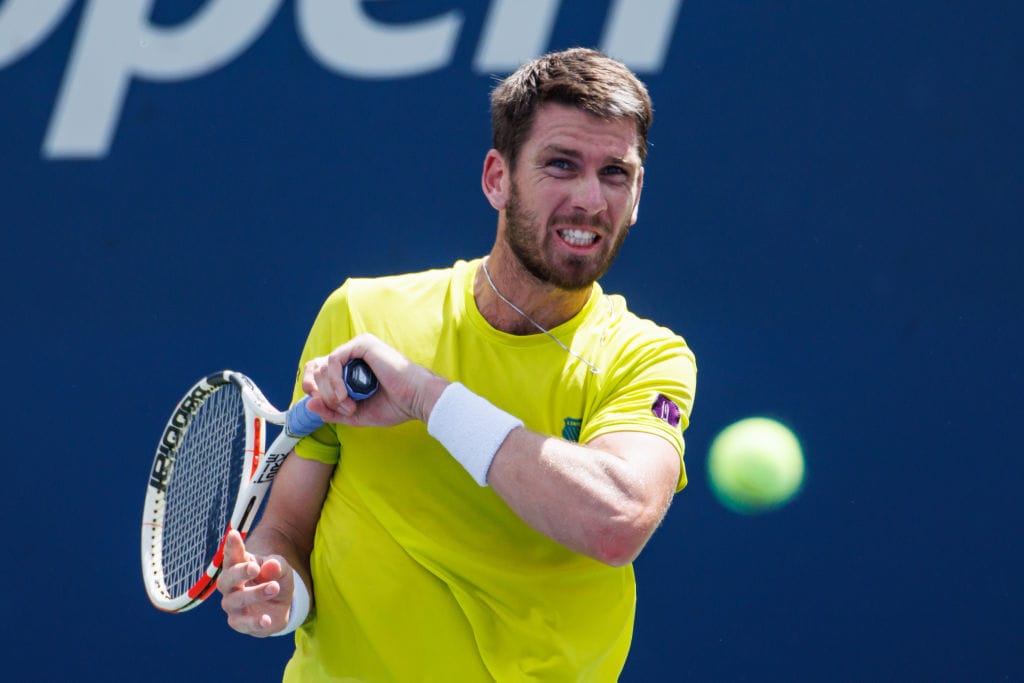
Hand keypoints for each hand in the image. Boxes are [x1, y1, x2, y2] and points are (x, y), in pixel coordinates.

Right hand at [218, 530, 294, 636]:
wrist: (279, 605)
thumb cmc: (275, 579)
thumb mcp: (282, 568)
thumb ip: (277, 565)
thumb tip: (271, 566)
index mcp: (238, 566)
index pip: (231, 556)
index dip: (231, 546)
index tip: (233, 534)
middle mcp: (230, 586)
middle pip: (226, 579)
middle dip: (239, 573)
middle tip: (254, 567)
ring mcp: (233, 605)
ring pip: (236, 601)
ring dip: (254, 594)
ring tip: (274, 587)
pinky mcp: (240, 622)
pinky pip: (244, 624)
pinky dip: (255, 622)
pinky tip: (267, 619)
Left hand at [302, 333, 446, 426]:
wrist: (416, 399)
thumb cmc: (394, 406)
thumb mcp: (355, 414)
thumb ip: (332, 411)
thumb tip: (309, 404)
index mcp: (352, 368)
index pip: (319, 372)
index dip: (313, 388)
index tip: (319, 405)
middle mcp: (353, 354)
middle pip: (317, 370)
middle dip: (324, 395)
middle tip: (345, 410)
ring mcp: (357, 347)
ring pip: (323, 366)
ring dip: (331, 392)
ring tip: (349, 405)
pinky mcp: (362, 345)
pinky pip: (333, 360)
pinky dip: (335, 381)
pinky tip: (346, 395)